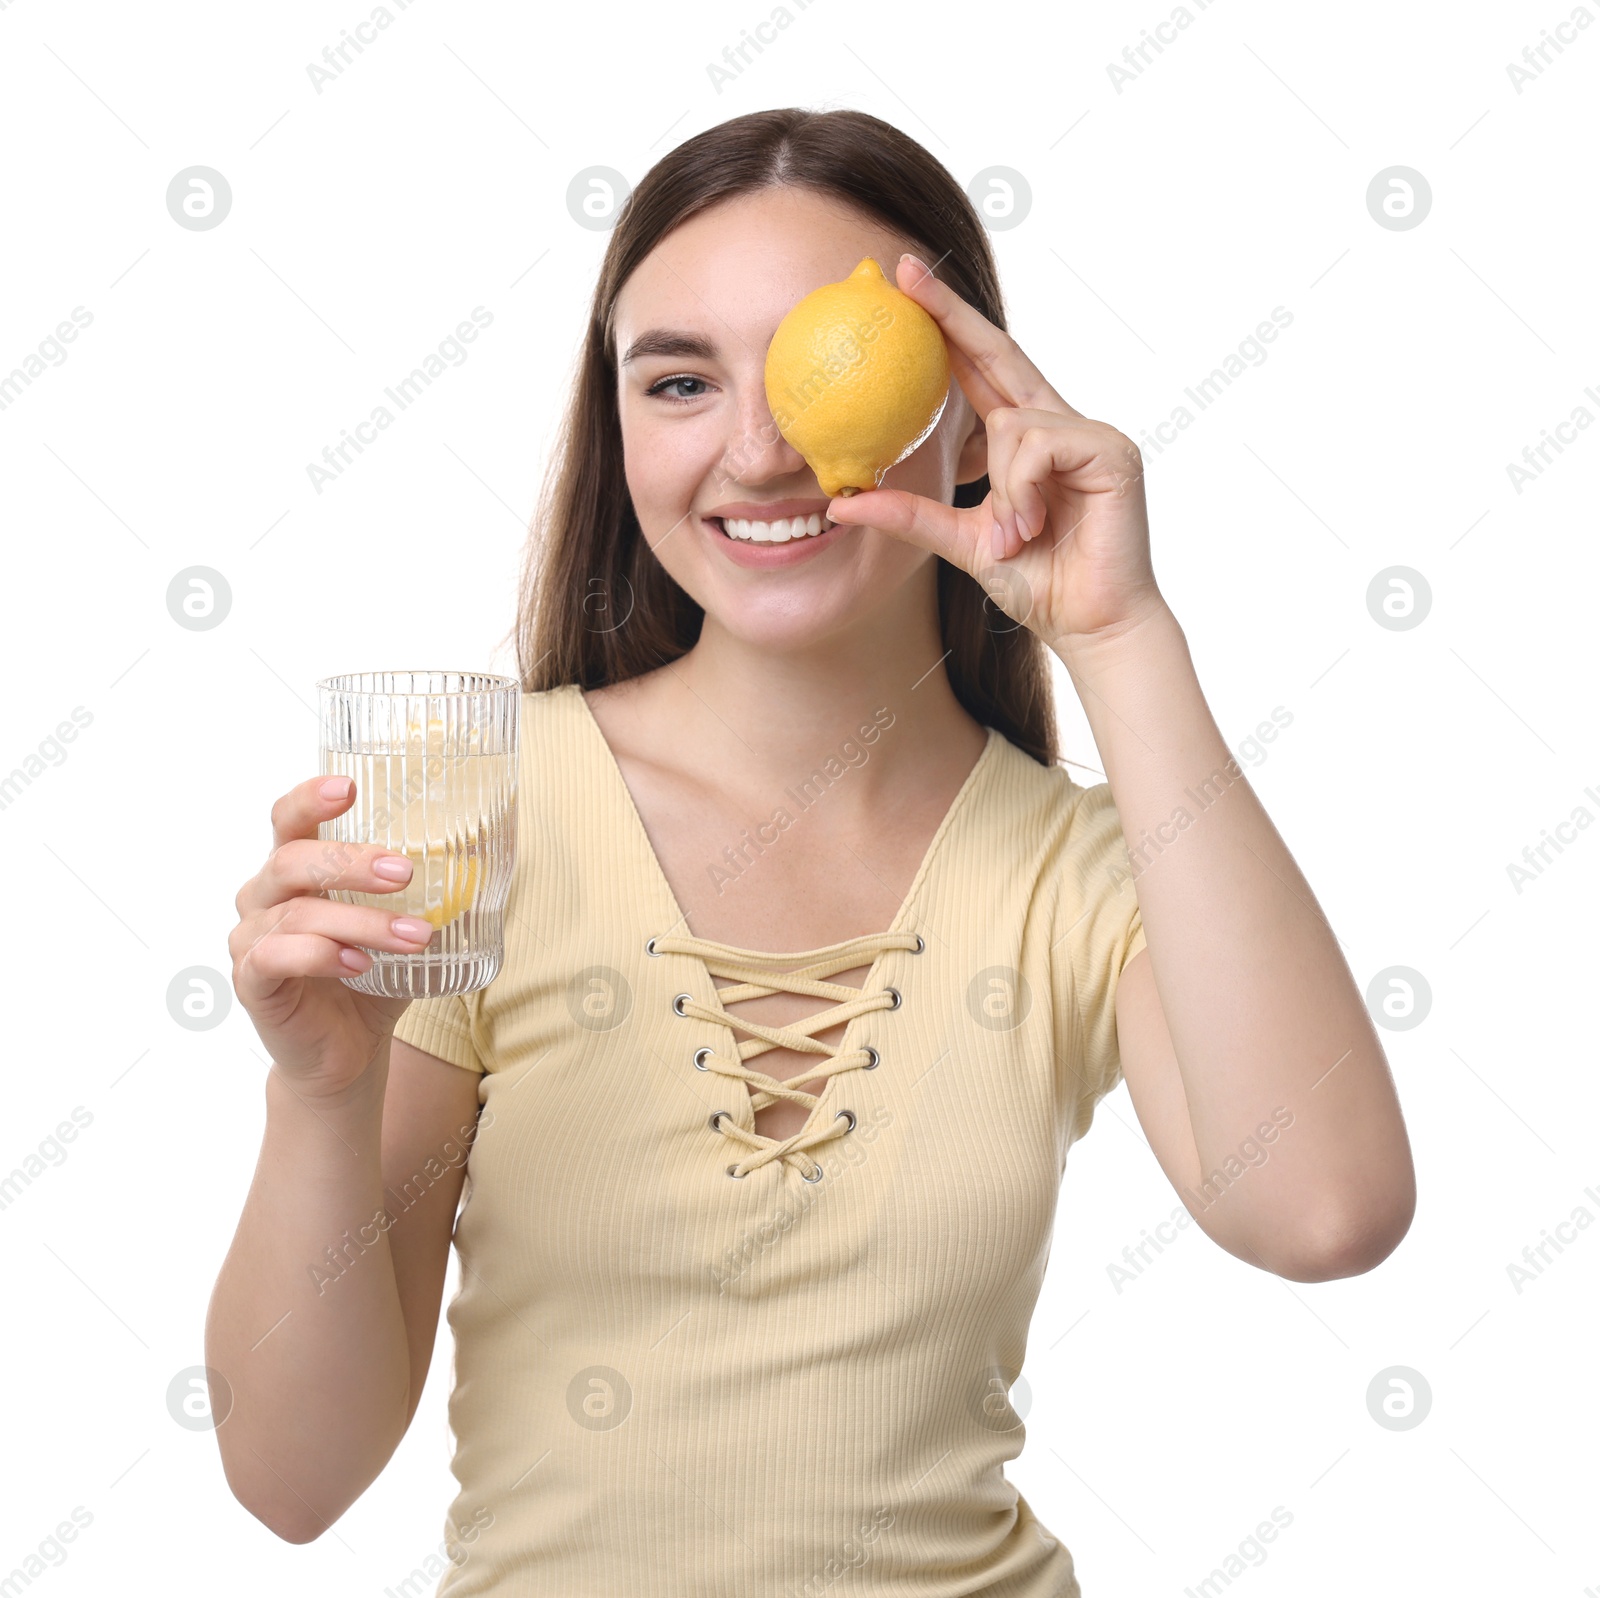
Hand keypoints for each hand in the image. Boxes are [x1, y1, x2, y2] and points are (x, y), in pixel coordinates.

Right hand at [229, 776, 432, 1098]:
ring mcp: (251, 939)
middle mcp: (264, 897)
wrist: (348, 1052)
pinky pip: (275, 956)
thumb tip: (484, 861)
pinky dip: (320, 956)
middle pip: (293, 860)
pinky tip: (359, 965)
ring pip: (298, 914)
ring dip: (363, 923)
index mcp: (295, 872)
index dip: (311, 798)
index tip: (349, 787)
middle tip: (404, 873)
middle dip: (352, 862)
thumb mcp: (402, 929)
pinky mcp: (252, 981)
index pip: (289, 820)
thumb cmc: (371, 981)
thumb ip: (425, 896)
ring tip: (414, 936)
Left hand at [826, 253, 1166, 655]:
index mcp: (1028, 439)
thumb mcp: (960, 542)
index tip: (907, 286)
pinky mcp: (1113, 451)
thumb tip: (839, 504)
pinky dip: (1022, 488)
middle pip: (1000, 352)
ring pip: (1011, 421)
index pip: (981, 369)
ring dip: (1001, 487)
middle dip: (951, 313)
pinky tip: (1032, 525)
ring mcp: (1091, 433)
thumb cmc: (1038, 583)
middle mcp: (1060, 424)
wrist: (1092, 625)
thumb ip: (908, 516)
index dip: (947, 327)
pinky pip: (1039, 444)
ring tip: (1014, 536)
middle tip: (905, 273)